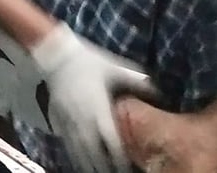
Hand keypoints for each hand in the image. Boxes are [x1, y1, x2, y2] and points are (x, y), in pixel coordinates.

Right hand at [31, 24, 156, 172]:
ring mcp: (69, 121)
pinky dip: (74, 154)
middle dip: (104, 166)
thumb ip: (137, 82)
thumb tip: (159, 91)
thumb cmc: (88, 61)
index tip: (128, 168)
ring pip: (78, 151)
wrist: (56, 55)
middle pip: (94, 153)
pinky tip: (79, 159)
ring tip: (97, 172)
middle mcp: (83, 120)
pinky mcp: (58, 118)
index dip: (120, 159)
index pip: (112, 143)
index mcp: (100, 110)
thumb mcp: (116, 68)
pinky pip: (66, 141)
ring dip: (88, 164)